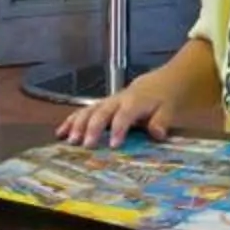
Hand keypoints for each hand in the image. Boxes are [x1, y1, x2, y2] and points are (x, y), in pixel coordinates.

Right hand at [57, 82, 173, 147]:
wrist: (158, 83)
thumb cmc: (162, 100)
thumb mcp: (168, 109)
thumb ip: (161, 121)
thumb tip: (157, 133)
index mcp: (135, 101)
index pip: (125, 114)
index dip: (119, 128)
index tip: (113, 145)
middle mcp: (118, 100)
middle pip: (102, 112)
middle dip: (92, 128)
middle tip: (85, 145)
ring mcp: (107, 102)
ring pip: (89, 110)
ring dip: (77, 124)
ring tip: (70, 140)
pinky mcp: (100, 105)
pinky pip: (83, 111)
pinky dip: (70, 121)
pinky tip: (60, 133)